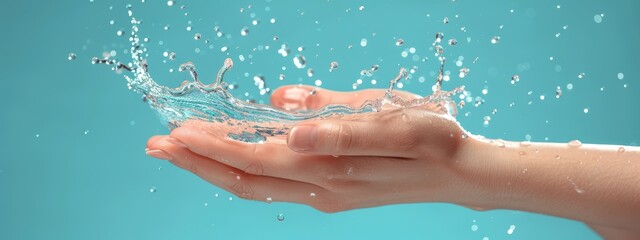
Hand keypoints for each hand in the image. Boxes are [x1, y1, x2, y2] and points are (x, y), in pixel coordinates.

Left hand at [146, 85, 479, 211]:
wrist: (459, 172)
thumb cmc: (432, 138)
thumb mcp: (395, 119)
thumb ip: (340, 122)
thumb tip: (285, 116)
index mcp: (332, 169)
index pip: (257, 159)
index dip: (214, 147)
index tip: (174, 133)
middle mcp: (320, 189)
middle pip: (245, 179)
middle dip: (196, 162)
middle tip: (154, 145)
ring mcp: (323, 194)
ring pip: (254, 185)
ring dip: (212, 167)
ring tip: (177, 149)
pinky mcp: (329, 190)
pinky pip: (273, 183)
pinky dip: (242, 169)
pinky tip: (229, 154)